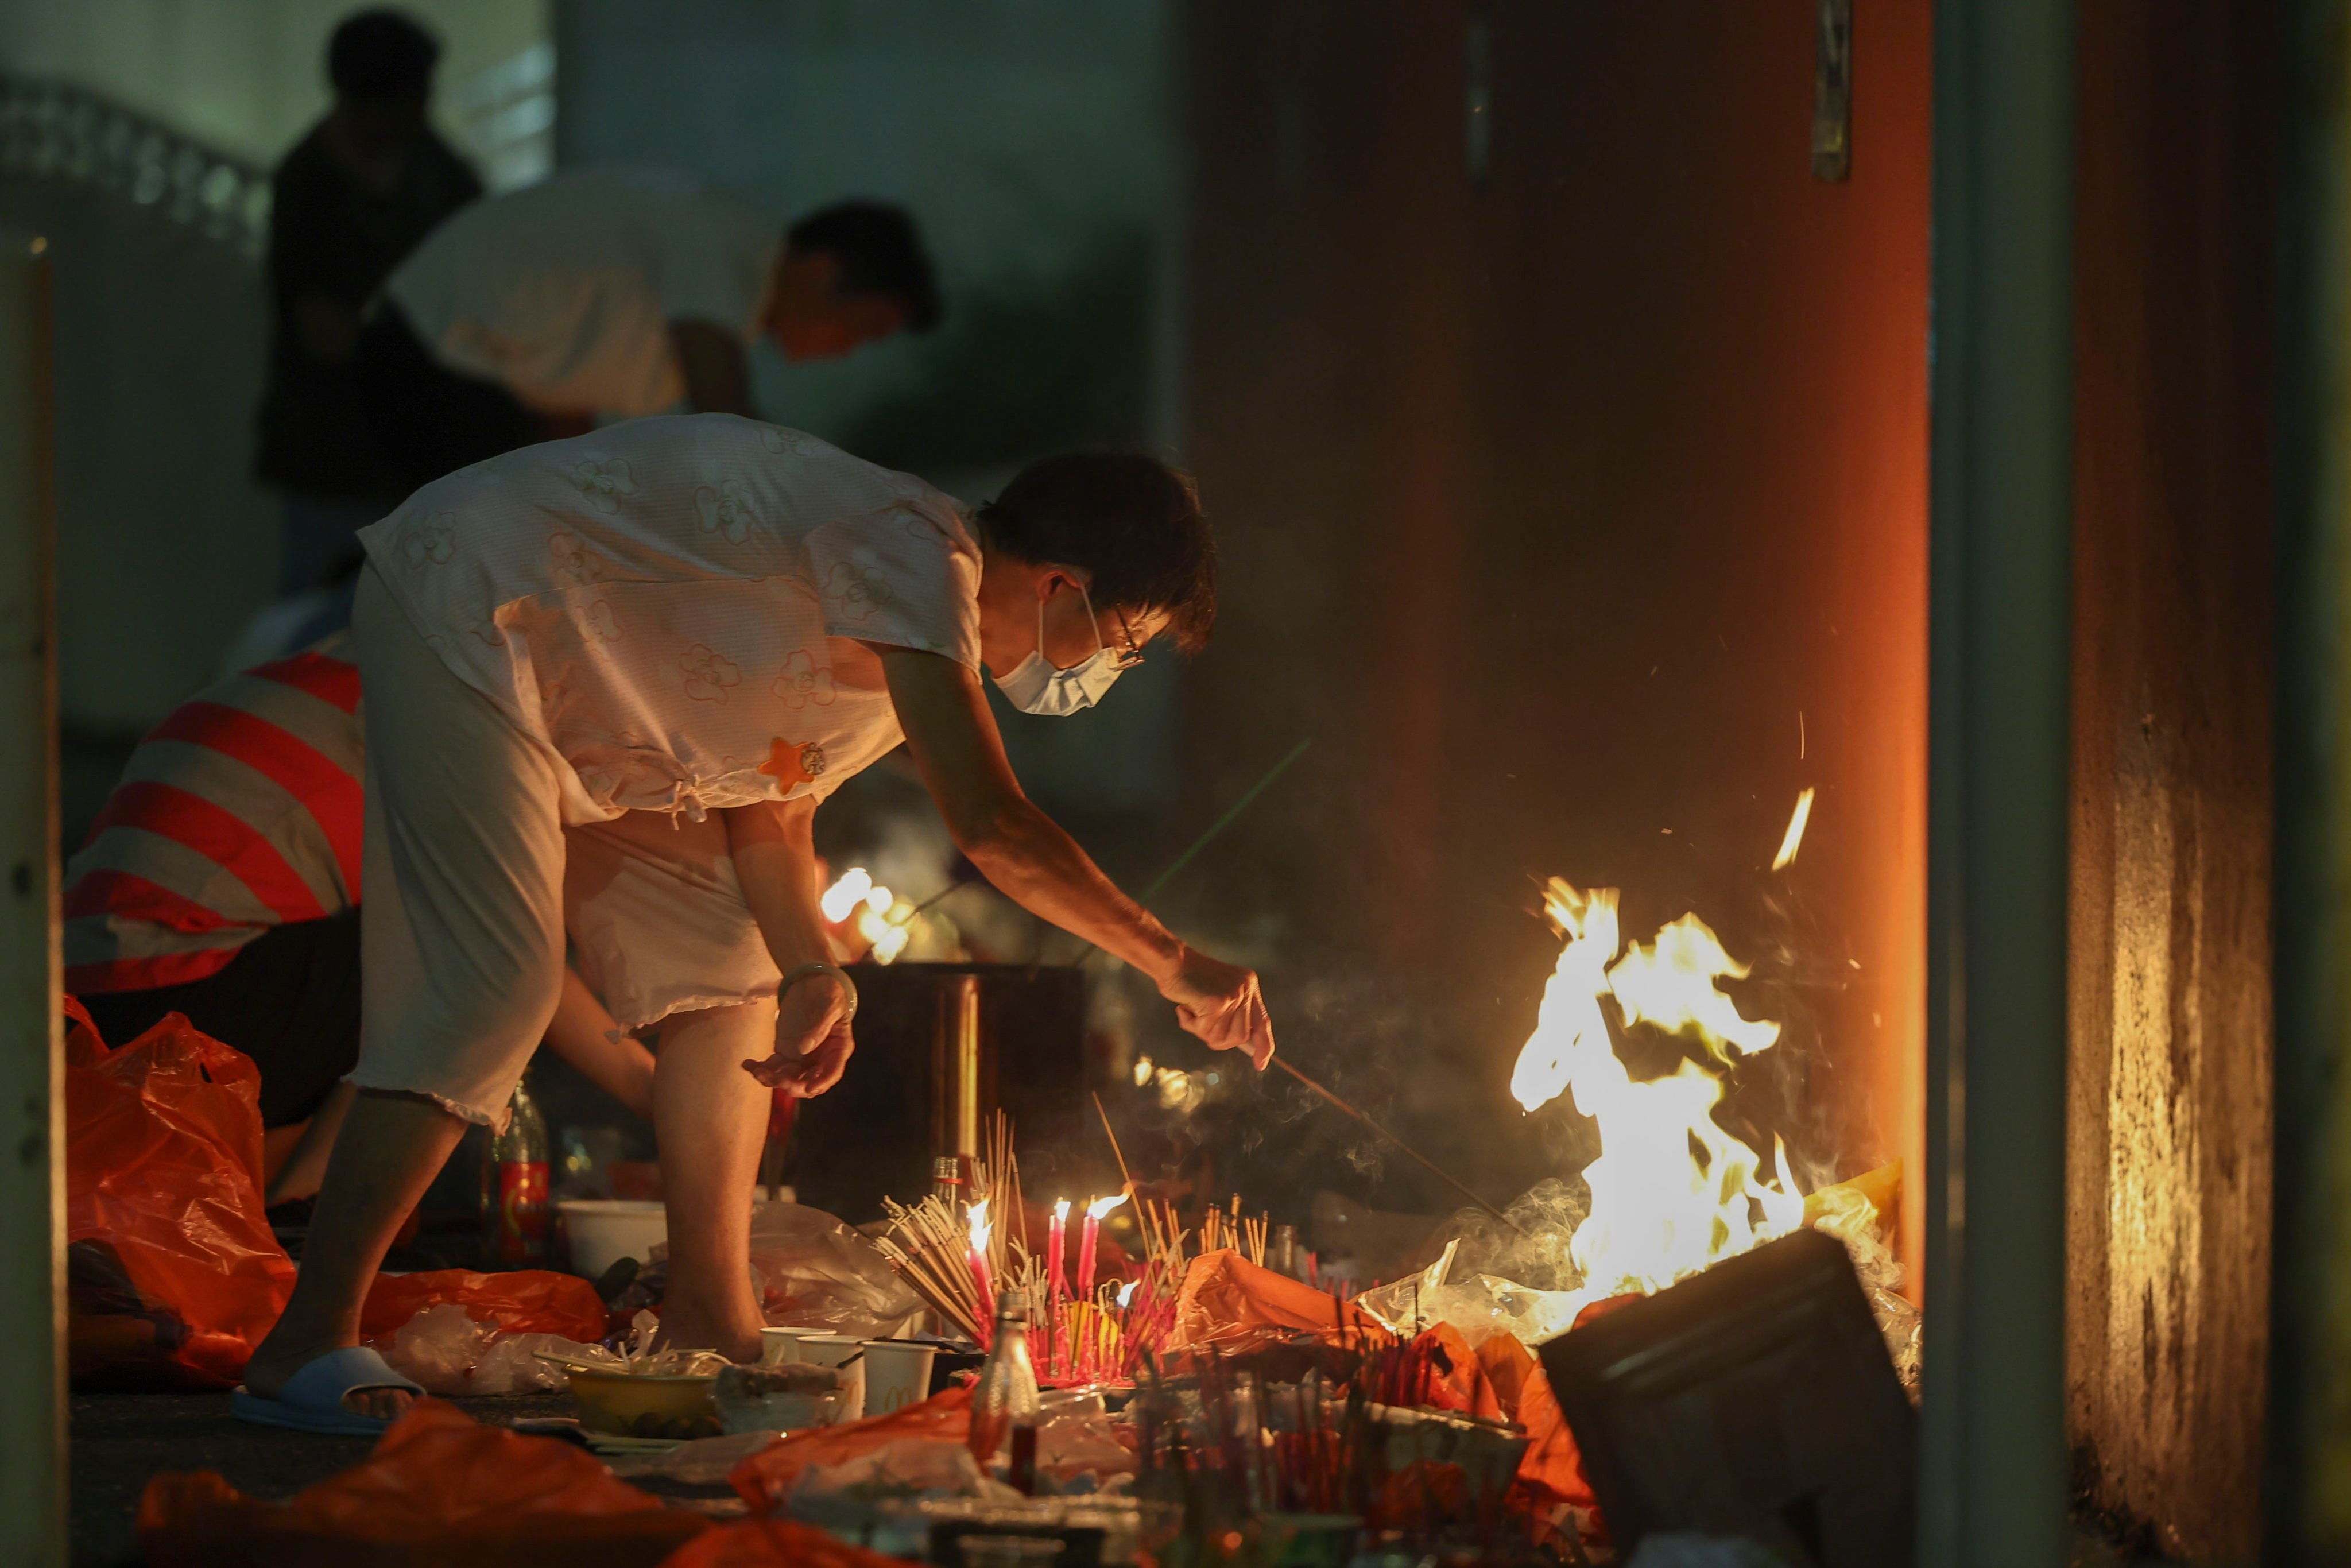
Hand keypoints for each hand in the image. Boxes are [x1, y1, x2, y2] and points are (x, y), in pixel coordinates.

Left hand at [742, 972, 856, 1095]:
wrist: (813, 982)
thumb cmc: (828, 991)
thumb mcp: (829, 1005)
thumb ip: (819, 1026)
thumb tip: (804, 1049)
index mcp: (838, 1049)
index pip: (832, 1072)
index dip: (821, 1083)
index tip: (808, 1088)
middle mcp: (820, 1059)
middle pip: (807, 1081)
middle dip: (792, 1084)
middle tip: (776, 1078)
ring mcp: (802, 1058)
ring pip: (787, 1078)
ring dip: (772, 1078)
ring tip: (757, 1071)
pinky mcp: (785, 1052)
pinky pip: (773, 1066)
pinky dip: (760, 1068)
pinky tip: (748, 1064)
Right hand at [1159, 945, 1274, 1069]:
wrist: (1172, 960)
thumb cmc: (1188, 979)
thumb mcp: (1217, 993)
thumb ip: (1231, 1013)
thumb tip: (1242, 1043)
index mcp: (1249, 985)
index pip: (1262, 1021)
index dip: (1263, 1045)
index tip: (1260, 1063)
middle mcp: (1246, 989)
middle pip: (1240, 1037)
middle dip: (1218, 1038)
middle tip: (1199, 1022)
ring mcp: (1234, 995)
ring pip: (1222, 1037)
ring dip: (1201, 1031)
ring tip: (1190, 1011)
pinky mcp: (1218, 1003)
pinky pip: (1205, 1031)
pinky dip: (1190, 1024)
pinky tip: (1183, 1007)